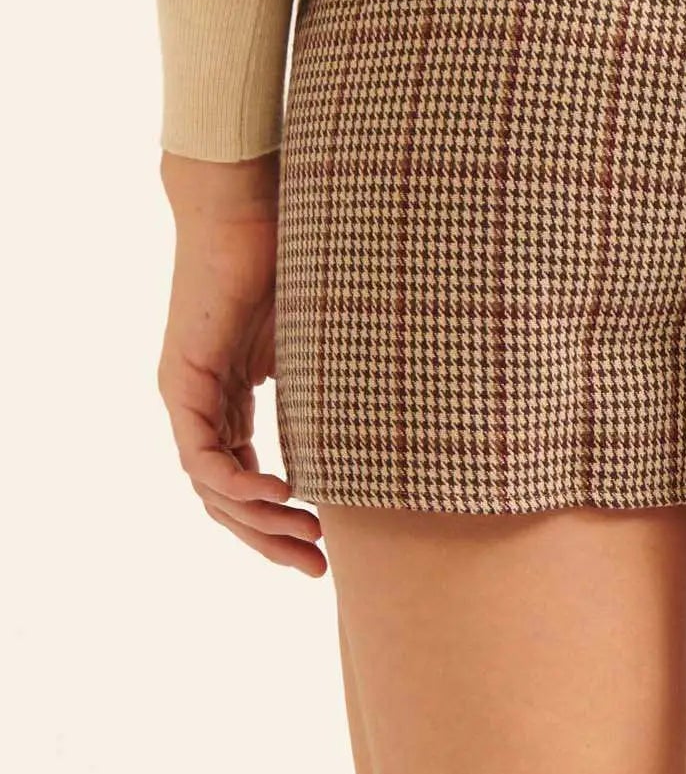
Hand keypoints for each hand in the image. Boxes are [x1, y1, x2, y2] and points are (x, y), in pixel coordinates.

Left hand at [157, 151, 325, 576]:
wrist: (249, 204)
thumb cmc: (297, 256)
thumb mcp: (332, 342)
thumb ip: (345, 386)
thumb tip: (413, 419)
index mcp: (235, 398)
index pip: (250, 481)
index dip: (285, 521)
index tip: (329, 548)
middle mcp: (206, 405)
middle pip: (230, 500)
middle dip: (273, 540)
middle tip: (316, 569)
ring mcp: (191, 397)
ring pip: (213, 490)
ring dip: (259, 524)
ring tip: (307, 539)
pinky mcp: (184, 382)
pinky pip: (203, 457)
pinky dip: (238, 485)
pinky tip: (282, 495)